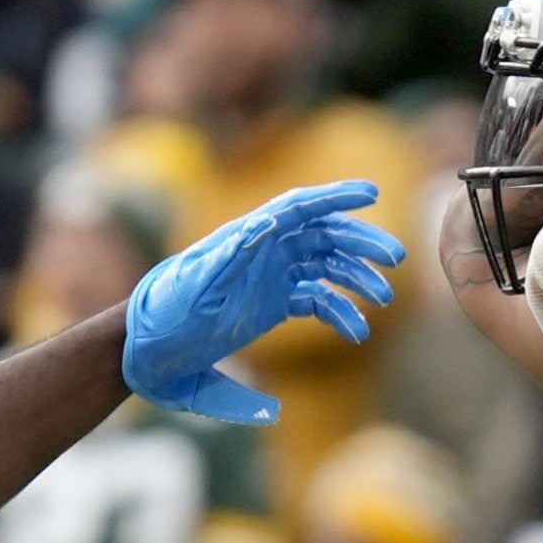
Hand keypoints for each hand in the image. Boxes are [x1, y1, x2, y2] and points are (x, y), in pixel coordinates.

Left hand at [120, 180, 405, 423]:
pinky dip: (340, 312)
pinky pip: (315, 300)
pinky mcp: (272, 304)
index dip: (333, 196)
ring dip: (357, 278)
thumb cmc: (166, 315)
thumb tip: (262, 225)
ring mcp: (270, 277)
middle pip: (322, 235)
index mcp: (246, 239)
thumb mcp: (195, 286)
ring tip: (382, 299)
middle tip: (396, 258)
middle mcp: (262, 252)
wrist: (146, 349)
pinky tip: (357, 332)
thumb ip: (228, 257)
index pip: (297, 207)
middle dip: (361, 243)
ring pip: (326, 266)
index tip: (370, 193)